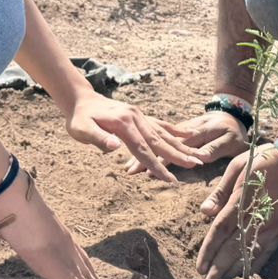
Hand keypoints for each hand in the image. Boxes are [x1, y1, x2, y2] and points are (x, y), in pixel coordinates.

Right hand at [0, 171, 126, 278]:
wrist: (13, 197)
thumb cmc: (9, 204)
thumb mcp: (15, 219)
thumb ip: (14, 226)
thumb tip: (1, 223)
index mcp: (58, 237)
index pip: (78, 260)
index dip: (88, 274)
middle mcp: (67, 247)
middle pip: (87, 273)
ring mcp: (65, 257)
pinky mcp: (59, 268)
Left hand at [66, 92, 203, 183]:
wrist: (81, 99)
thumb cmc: (79, 119)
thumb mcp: (81, 130)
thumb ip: (98, 138)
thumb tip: (115, 148)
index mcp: (124, 125)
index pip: (143, 150)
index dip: (157, 166)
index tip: (170, 179)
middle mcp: (136, 119)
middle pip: (159, 141)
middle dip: (178, 155)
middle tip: (196, 165)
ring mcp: (140, 116)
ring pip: (164, 133)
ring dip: (181, 145)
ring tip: (198, 156)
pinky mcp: (140, 116)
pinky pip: (161, 124)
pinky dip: (175, 130)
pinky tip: (189, 135)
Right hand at [123, 100, 248, 174]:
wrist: (235, 110)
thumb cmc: (235, 130)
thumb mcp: (230, 140)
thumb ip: (215, 148)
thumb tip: (200, 158)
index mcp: (196, 132)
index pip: (174, 147)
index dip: (160, 160)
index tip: (147, 172)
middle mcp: (184, 130)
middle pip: (160, 143)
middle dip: (143, 158)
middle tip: (129, 171)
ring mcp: (180, 129)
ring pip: (157, 140)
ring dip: (143, 153)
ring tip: (129, 166)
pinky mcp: (179, 130)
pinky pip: (160, 136)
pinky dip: (149, 146)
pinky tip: (138, 153)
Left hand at [195, 145, 277, 278]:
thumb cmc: (264, 161)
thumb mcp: (237, 167)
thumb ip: (220, 191)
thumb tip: (204, 212)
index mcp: (240, 201)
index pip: (219, 231)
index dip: (208, 251)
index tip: (200, 267)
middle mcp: (254, 218)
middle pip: (232, 249)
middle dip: (218, 269)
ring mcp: (270, 227)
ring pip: (249, 255)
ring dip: (234, 272)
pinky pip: (266, 253)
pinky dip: (255, 266)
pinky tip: (246, 275)